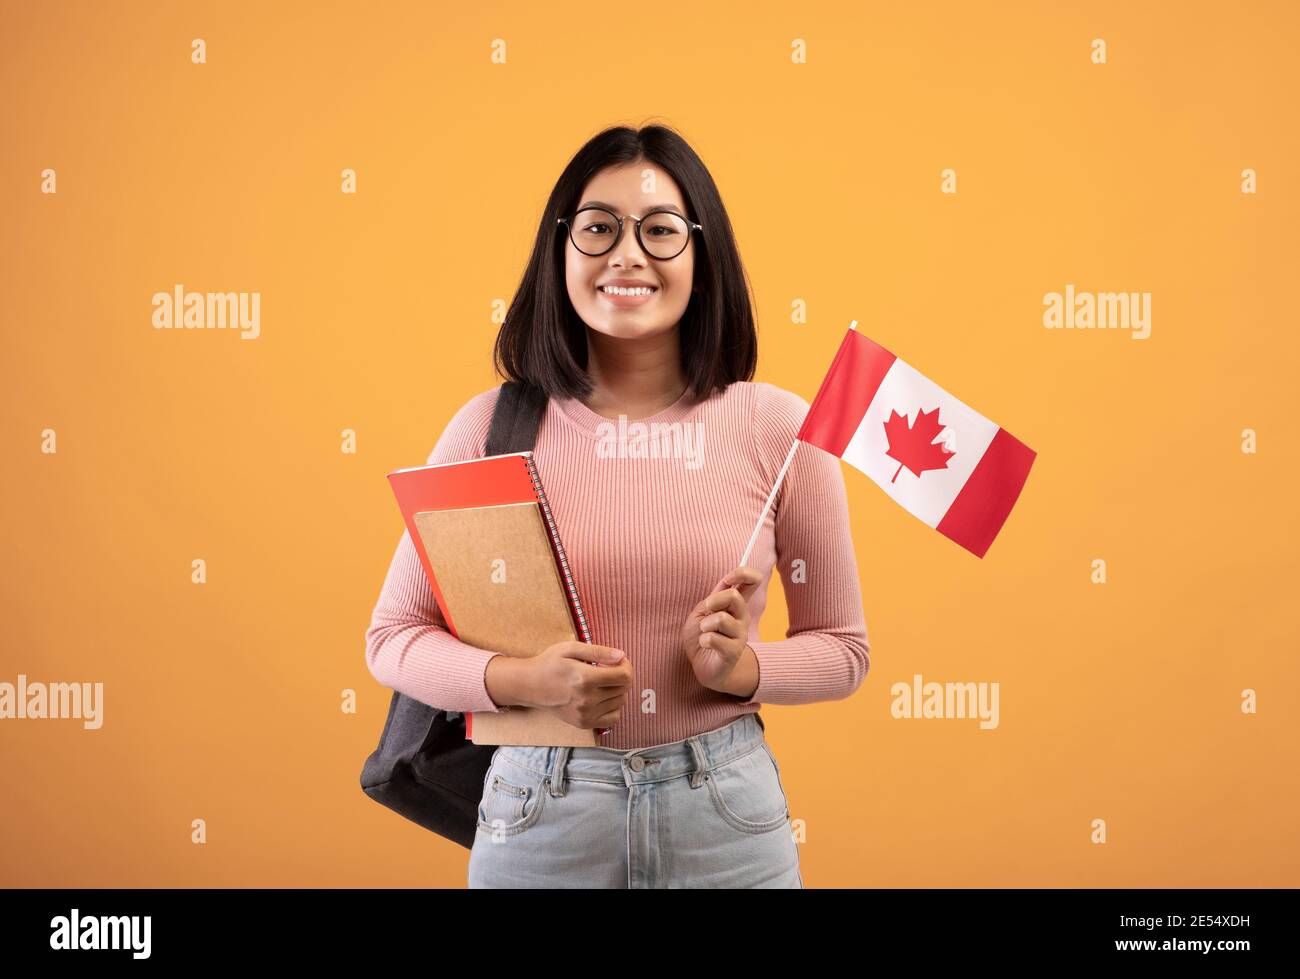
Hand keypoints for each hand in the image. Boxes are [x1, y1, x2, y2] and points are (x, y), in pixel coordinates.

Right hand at [487, 641, 631, 728]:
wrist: (530, 685)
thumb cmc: (550, 663)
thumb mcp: (571, 648)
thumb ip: (599, 651)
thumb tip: (622, 656)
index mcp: (585, 679)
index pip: (624, 676)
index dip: (627, 666)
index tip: (619, 661)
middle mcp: (587, 700)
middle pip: (624, 689)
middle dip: (622, 676)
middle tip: (611, 668)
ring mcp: (585, 714)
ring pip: (620, 702)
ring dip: (618, 690)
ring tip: (603, 681)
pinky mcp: (584, 723)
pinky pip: (614, 718)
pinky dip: (614, 707)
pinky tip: (603, 697)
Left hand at [681, 566, 762, 693]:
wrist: (702, 665)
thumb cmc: (702, 636)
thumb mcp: (702, 613)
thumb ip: (713, 599)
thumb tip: (727, 586)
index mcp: (735, 604)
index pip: (752, 580)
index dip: (742, 573)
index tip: (727, 581)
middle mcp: (742, 617)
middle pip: (734, 596)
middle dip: (713, 601)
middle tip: (706, 612)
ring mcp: (740, 635)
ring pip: (721, 619)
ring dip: (705, 626)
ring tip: (705, 633)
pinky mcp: (733, 652)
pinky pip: (714, 638)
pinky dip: (703, 640)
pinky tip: (706, 646)